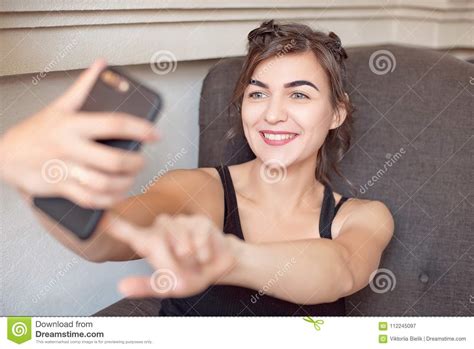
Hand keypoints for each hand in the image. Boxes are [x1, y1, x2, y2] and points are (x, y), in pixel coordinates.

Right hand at [0, 59, 159, 207]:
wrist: (6, 154)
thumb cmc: (38, 131)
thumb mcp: (60, 106)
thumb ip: (84, 86)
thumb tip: (102, 65)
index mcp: (73, 124)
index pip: (114, 124)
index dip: (140, 128)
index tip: (156, 134)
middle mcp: (70, 147)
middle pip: (114, 160)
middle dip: (135, 163)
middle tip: (141, 161)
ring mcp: (66, 170)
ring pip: (104, 183)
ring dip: (125, 184)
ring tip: (131, 178)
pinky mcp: (62, 188)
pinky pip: (91, 199)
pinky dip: (109, 200)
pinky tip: (118, 194)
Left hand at [107, 213, 241, 297]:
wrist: (220, 267)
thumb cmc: (191, 274)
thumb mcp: (167, 287)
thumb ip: (145, 286)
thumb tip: (122, 287)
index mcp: (151, 243)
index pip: (128, 231)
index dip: (114, 224)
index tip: (99, 217)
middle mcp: (162, 228)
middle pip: (157, 241)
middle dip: (169, 262)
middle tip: (180, 271)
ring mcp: (181, 222)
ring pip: (179, 240)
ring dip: (189, 258)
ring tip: (194, 261)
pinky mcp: (199, 221)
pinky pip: (198, 237)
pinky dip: (202, 253)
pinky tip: (204, 255)